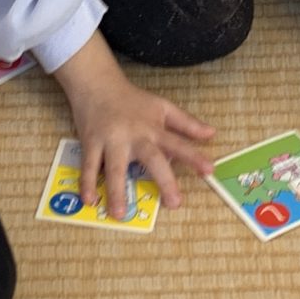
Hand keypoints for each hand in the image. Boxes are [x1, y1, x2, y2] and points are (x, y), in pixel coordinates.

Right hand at [55, 32, 213, 211]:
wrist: (97, 84)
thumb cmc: (132, 100)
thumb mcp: (162, 107)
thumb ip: (187, 123)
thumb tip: (212, 134)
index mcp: (154, 128)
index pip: (178, 143)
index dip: (193, 156)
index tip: (209, 170)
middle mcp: (135, 135)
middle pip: (151, 159)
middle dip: (164, 181)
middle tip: (174, 204)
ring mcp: (112, 140)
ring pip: (115, 168)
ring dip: (117, 191)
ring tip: (119, 214)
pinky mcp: (91, 143)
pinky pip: (89, 166)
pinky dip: (87, 183)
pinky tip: (90, 200)